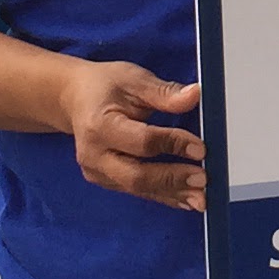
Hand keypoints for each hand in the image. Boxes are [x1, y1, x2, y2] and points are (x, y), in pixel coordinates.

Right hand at [59, 61, 205, 210]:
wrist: (75, 99)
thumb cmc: (105, 86)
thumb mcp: (134, 79)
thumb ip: (164, 93)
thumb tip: (195, 95)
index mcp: (99, 126)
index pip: (142, 142)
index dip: (173, 145)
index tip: (201, 148)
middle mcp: (94, 155)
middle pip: (137, 176)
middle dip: (172, 180)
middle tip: (203, 180)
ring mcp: (97, 172)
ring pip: (139, 189)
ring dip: (173, 194)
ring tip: (202, 197)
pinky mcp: (106, 181)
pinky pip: (138, 191)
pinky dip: (164, 196)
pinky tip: (186, 199)